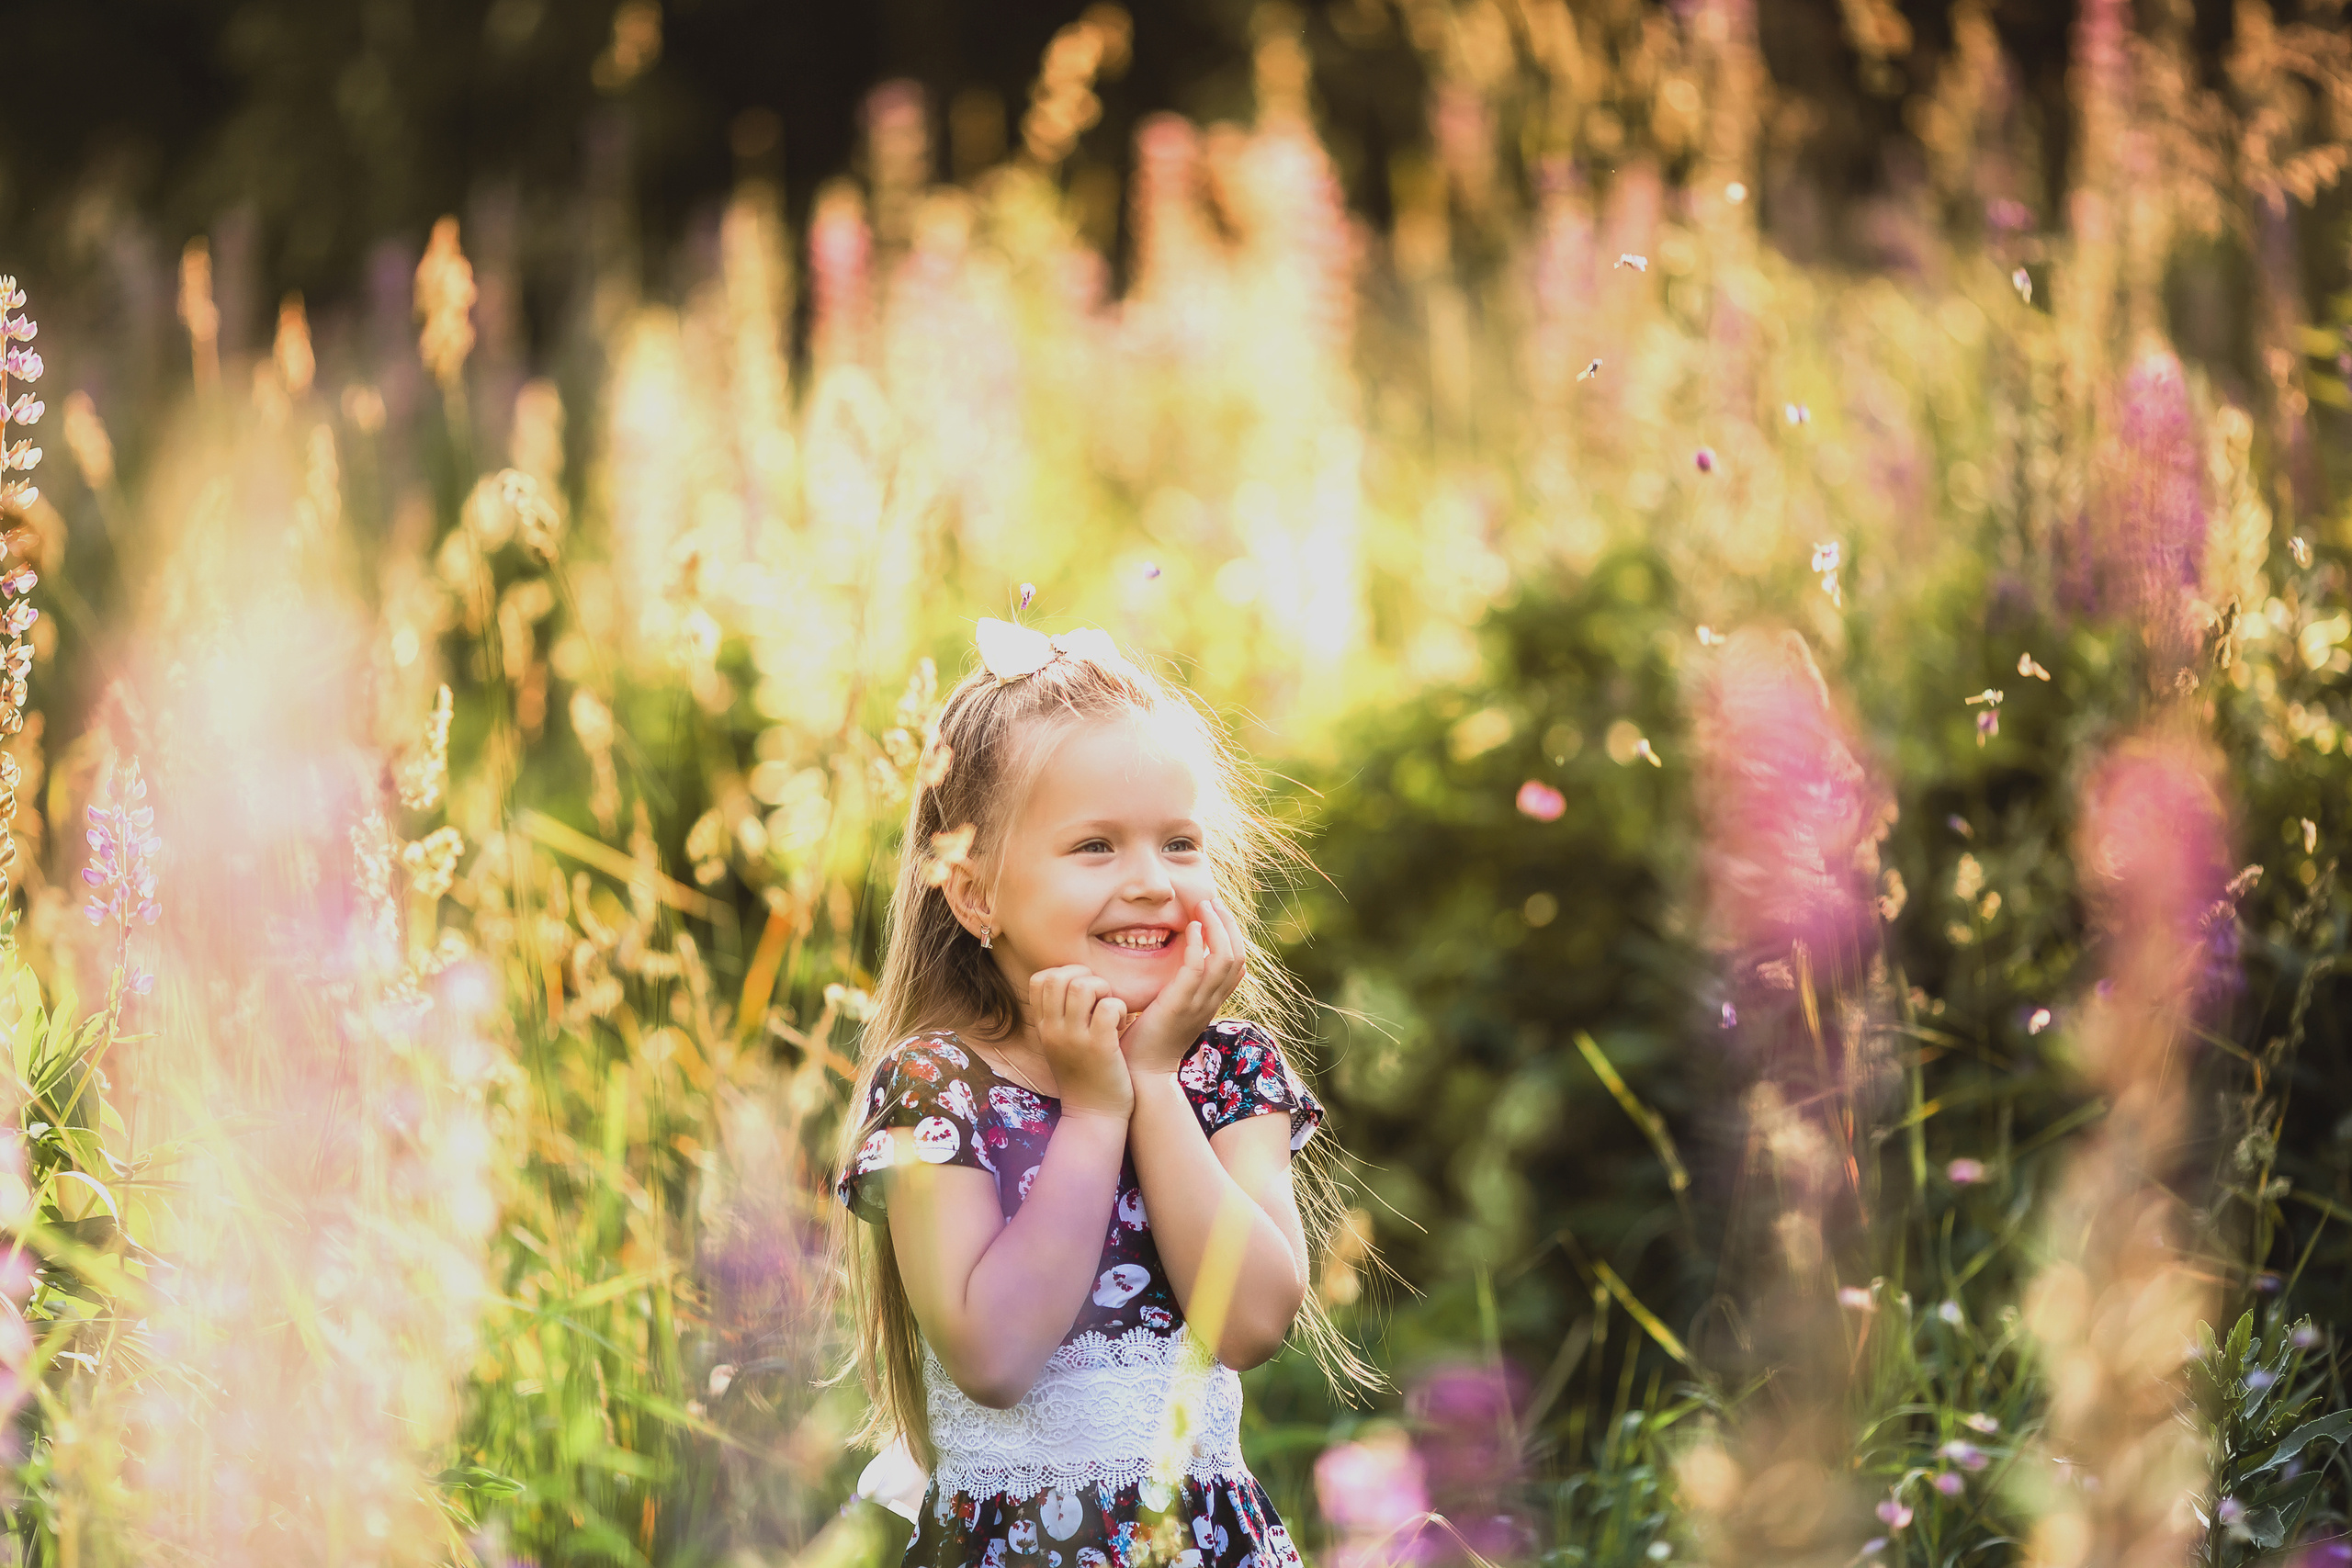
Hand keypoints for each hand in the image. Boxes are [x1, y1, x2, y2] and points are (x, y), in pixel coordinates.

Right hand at [1029, 965, 1133, 1118]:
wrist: (1093, 1117)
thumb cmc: (1084, 1077)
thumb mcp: (1060, 1046)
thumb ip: (1061, 1017)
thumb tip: (1074, 983)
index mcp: (1043, 1027)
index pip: (1039, 979)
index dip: (1064, 973)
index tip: (1082, 992)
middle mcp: (1054, 1030)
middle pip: (1059, 976)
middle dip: (1086, 976)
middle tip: (1100, 998)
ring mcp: (1075, 1039)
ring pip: (1084, 986)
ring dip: (1104, 990)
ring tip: (1111, 1010)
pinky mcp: (1100, 1047)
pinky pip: (1108, 1006)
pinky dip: (1120, 1008)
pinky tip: (1121, 1024)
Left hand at [1117, 894, 1245, 1078]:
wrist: (1139, 1073)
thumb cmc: (1147, 1041)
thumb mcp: (1169, 1011)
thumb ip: (1176, 990)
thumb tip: (1169, 968)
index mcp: (1210, 1004)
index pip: (1237, 966)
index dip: (1232, 937)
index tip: (1216, 914)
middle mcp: (1210, 1003)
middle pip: (1238, 957)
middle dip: (1228, 925)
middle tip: (1213, 902)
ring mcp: (1198, 1004)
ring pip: (1224, 958)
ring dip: (1217, 927)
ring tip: (1204, 906)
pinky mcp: (1179, 1004)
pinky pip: (1199, 967)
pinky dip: (1199, 943)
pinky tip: (1190, 928)